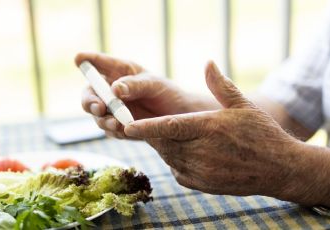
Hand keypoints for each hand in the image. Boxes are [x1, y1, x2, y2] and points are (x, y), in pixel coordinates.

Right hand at [76, 52, 191, 138]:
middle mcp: (111, 89)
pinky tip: (124, 131)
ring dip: (103, 119)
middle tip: (99, 107)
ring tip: (116, 123)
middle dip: (90, 101)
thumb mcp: (153, 84)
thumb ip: (134, 85)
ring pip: (97, 115)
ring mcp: (112, 109)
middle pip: (89, 94)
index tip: (79, 58)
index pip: (99, 63)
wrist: (178, 118)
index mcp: (119, 71)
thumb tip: (115, 89)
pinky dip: (114, 130)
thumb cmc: (166, 93)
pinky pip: (109, 129)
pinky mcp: (117, 126)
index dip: (87, 60)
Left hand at [124, 61, 324, 203]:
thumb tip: (208, 62)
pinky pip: (176, 170)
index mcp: (208, 128)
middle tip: (142, 121)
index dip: (146, 126)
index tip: (126, 125)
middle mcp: (201, 152)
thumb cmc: (262, 134)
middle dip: (150, 132)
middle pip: (163, 141)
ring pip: (168, 156)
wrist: (280, 169)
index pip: (169, 127)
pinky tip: (184, 151)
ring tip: (166, 134)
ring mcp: (200, 171)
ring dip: (162, 145)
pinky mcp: (200, 184)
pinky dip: (174, 160)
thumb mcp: (243, 105)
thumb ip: (220, 86)